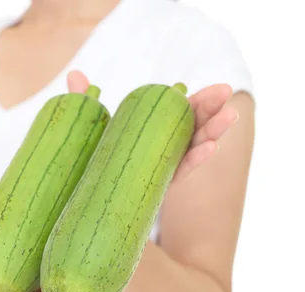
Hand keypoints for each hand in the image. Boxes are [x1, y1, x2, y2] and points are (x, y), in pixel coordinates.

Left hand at [66, 71, 238, 183]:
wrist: (89, 203)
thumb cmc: (94, 160)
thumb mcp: (90, 128)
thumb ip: (85, 103)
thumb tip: (74, 75)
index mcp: (155, 133)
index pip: (182, 113)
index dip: (200, 101)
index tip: (219, 88)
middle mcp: (164, 151)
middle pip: (193, 127)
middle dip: (211, 110)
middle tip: (226, 93)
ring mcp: (163, 169)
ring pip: (193, 149)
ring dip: (212, 133)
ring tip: (230, 117)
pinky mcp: (157, 188)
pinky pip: (177, 172)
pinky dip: (194, 160)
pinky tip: (209, 148)